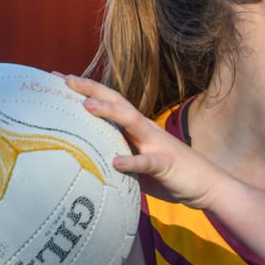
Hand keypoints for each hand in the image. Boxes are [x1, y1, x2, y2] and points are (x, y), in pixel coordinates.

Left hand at [64, 76, 224, 208]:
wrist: (207, 185)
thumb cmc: (170, 175)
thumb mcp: (138, 163)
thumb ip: (119, 156)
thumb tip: (88, 160)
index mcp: (136, 129)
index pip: (108, 102)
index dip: (85, 90)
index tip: (57, 80)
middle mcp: (145, 130)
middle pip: (116, 101)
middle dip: (90, 88)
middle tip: (64, 79)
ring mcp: (156, 144)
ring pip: (131, 121)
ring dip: (109, 112)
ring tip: (86, 107)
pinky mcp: (166, 165)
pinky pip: (148, 162)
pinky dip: (132, 161)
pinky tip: (116, 162)